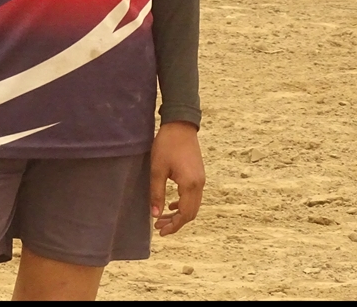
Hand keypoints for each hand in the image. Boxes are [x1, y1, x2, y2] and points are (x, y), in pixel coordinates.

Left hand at [150, 121, 203, 235]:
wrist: (180, 126)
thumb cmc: (166, 145)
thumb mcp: (157, 169)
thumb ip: (156, 193)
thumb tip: (155, 214)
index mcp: (190, 185)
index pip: (184, 214)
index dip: (173, 225)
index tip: (160, 231)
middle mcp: (199, 185)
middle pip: (191, 213)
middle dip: (176, 222)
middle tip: (159, 227)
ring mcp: (201, 180)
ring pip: (193, 205)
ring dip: (179, 214)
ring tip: (162, 218)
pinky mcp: (198, 175)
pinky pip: (193, 196)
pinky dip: (183, 204)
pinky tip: (171, 204)